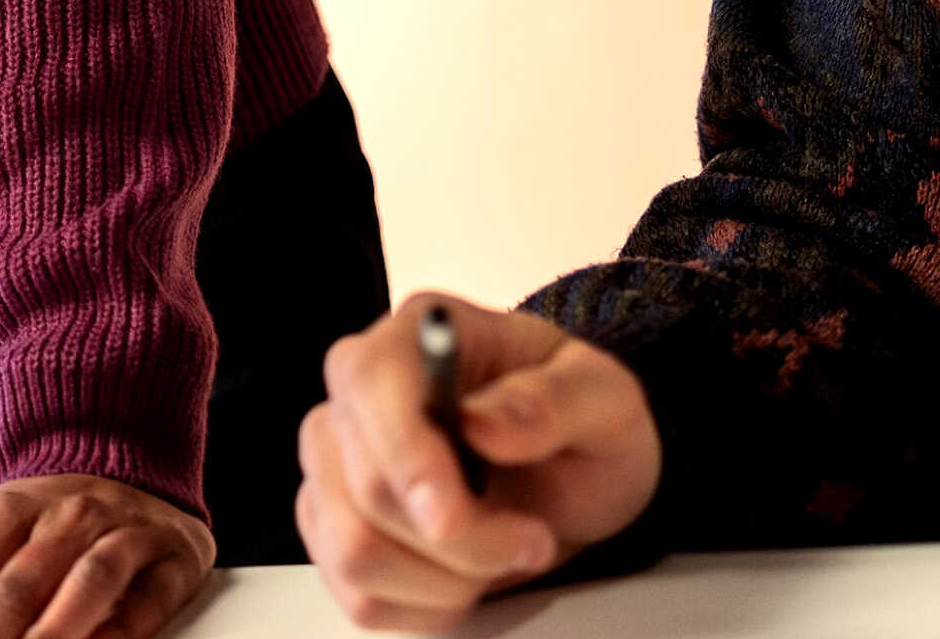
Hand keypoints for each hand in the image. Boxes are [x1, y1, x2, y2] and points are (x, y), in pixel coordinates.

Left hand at [0, 472, 216, 638]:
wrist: (133, 462)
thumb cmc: (54, 519)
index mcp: (9, 509)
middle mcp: (68, 515)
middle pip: (17, 586)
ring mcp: (124, 532)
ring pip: (87, 582)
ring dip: (53, 634)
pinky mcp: (173, 558)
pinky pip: (148, 598)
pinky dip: (121, 632)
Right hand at [296, 293, 661, 630]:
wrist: (575, 473)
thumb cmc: (582, 421)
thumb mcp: (605, 400)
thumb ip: (553, 402)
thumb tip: (480, 422)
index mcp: (419, 333)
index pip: (370, 381)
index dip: (404, 454)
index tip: (452, 516)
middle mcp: (362, 393)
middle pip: (365, 487)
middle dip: (460, 540)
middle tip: (531, 538)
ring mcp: (337, 463)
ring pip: (353, 551)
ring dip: (445, 578)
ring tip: (502, 553)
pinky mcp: (334, 528)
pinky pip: (358, 595)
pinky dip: (425, 605)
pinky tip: (466, 576)